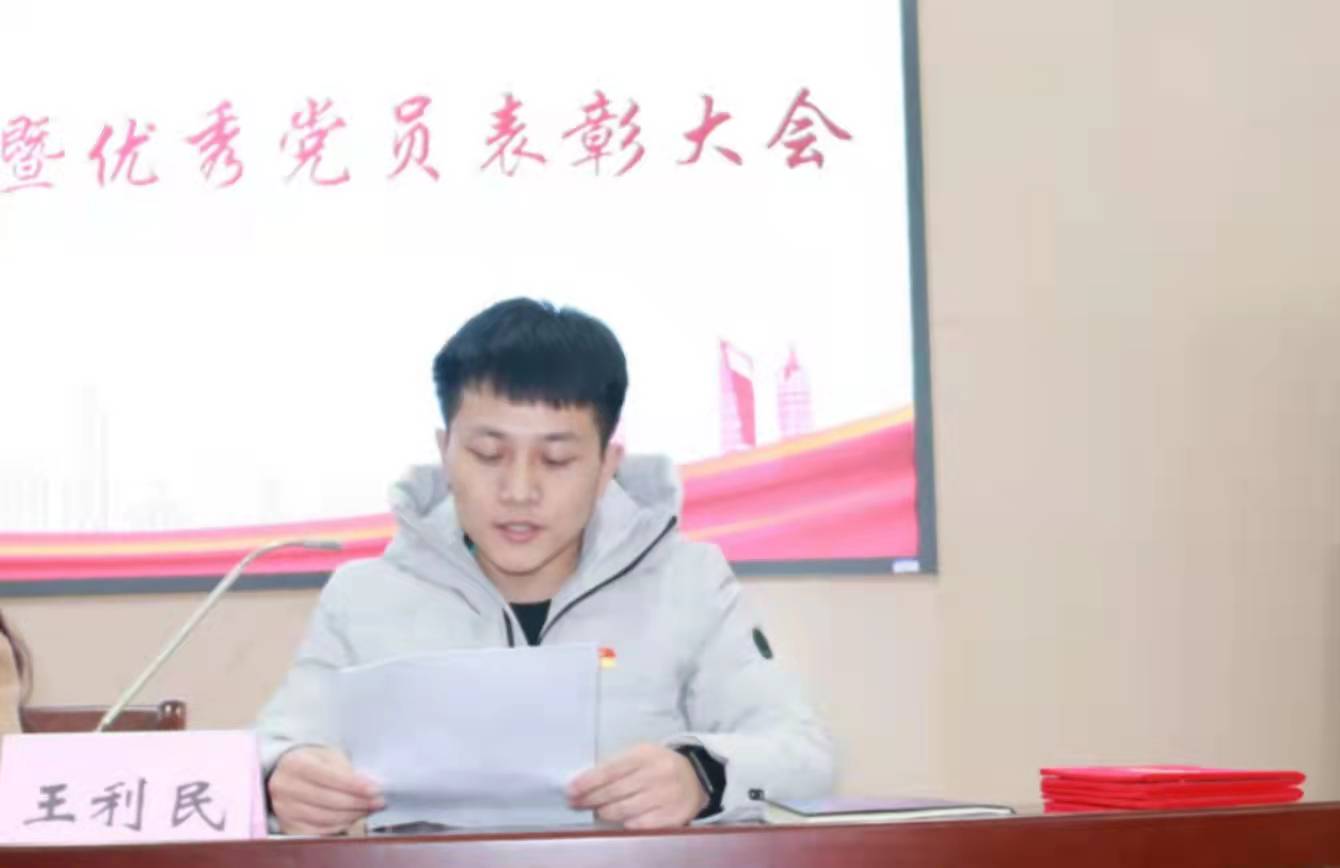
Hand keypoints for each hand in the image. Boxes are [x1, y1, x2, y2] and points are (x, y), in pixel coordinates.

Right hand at [268, 745, 383, 835]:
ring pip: (323, 817)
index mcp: (295, 763)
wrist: (290, 774)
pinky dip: (338, 826)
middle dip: (357, 802)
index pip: (328, 776)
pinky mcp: (287, 826)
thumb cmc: (315, 762)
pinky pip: (317, 831)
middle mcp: (284, 786)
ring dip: (351, 815)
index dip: (354, 785)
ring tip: (367, 809)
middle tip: (378, 801)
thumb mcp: (329, 755)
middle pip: (327, 799)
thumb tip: (368, 785)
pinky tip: (351, 819)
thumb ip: (345, 768)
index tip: (375, 789)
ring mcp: (283, 809)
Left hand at [567, 743, 708, 828]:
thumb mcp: (641, 754)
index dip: (588, 781)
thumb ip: (616, 765)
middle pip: (615, 791)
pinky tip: (618, 821)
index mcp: (646, 754)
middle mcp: (657, 774)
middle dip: (591, 798)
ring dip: (605, 812)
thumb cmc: (658, 765)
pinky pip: (641, 824)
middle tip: (575, 803)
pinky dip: (626, 824)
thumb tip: (585, 782)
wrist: (695, 778)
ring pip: (625, 810)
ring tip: (596, 811)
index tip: (570, 789)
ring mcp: (666, 796)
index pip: (611, 770)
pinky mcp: (673, 816)